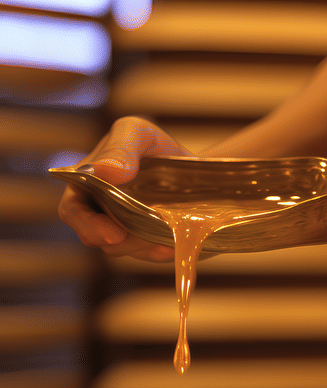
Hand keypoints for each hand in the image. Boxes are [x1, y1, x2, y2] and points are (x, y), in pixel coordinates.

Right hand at [57, 116, 193, 261]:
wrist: (192, 166)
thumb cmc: (153, 145)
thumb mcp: (137, 133)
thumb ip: (121, 148)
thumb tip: (106, 172)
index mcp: (86, 186)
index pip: (73, 212)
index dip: (88, 225)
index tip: (112, 234)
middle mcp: (100, 213)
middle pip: (100, 239)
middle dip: (122, 241)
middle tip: (146, 236)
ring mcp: (125, 231)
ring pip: (127, 249)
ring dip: (146, 244)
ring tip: (168, 232)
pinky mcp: (149, 243)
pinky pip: (152, 254)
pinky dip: (164, 250)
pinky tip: (176, 243)